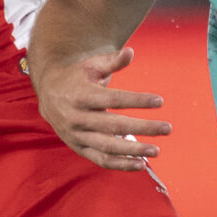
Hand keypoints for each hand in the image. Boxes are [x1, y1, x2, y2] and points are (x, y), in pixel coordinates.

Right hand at [33, 44, 170, 169]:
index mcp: (81, 95)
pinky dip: (121, 165)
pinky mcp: (79, 148)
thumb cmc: (77, 77)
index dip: (137, 100)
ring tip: (156, 150)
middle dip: (142, 128)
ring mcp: (77, 136)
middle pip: (114, 125)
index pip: (113, 99)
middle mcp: (77, 118)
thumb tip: (131, 52)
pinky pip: (101, 160)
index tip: (160, 101)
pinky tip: (141, 164)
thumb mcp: (91, 65)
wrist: (49, 94)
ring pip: (107, 147)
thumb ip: (112, 61)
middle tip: (167, 128)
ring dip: (133, 150)